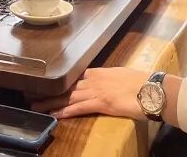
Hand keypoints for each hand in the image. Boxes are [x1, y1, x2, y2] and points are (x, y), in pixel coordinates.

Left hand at [32, 68, 180, 123]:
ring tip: (36, 105)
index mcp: (101, 72)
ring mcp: (97, 90)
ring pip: (68, 96)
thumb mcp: (124, 76)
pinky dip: (64, 111)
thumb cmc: (145, 83)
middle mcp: (95, 79)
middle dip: (50, 91)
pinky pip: (78, 107)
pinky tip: (54, 114)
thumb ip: (112, 79)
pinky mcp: (101, 102)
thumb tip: (109, 84)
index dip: (61, 83)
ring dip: (50, 101)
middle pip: (67, 86)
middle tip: (33, 94)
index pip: (76, 77)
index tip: (48, 85)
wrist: (154, 88)